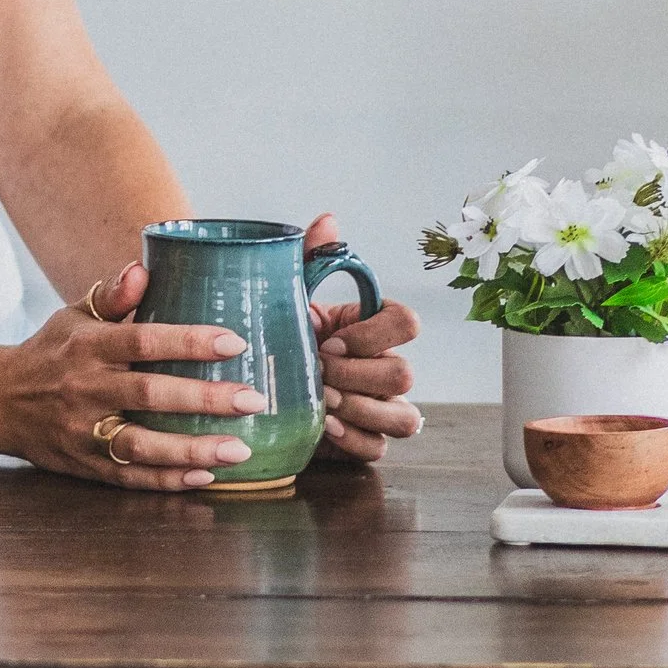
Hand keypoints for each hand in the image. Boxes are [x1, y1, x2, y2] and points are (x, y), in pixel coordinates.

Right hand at [0, 265, 270, 494]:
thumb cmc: (48, 352)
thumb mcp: (72, 316)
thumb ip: (111, 296)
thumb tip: (143, 267)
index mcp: (88, 347)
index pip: (142, 340)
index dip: (188, 341)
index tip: (234, 342)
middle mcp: (85, 389)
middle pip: (149, 395)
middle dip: (205, 399)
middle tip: (253, 400)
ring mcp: (83, 431)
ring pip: (141, 445)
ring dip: (192, 449)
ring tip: (240, 450)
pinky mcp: (83, 465)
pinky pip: (129, 477)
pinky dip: (166, 480)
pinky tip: (205, 475)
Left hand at [301, 208, 421, 467]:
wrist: (259, 380)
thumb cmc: (285, 334)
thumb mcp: (291, 295)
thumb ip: (312, 257)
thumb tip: (326, 220)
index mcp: (376, 327)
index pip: (408, 323)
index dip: (373, 334)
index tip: (328, 339)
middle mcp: (387, 367)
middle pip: (404, 374)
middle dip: (357, 376)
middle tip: (316, 374)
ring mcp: (381, 407)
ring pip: (403, 417)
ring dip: (359, 409)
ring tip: (320, 402)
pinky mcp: (365, 440)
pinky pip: (379, 448)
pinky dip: (353, 439)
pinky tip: (323, 428)